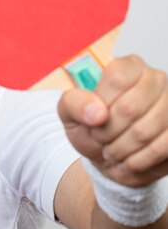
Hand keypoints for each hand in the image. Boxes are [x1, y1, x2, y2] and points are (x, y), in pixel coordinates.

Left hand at [59, 55, 167, 186]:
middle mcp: (154, 80)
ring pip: (144, 131)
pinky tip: (127, 161)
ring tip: (111, 150)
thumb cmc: (91, 127)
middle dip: (107, 131)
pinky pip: (161, 148)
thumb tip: (97, 112)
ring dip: (120, 149)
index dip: (101, 104)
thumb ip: (74, 104)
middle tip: (99, 138)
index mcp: (126, 67)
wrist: (110, 156)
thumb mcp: (69, 112)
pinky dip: (137, 161)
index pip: (118, 78)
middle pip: (130, 107)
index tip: (92, 118)